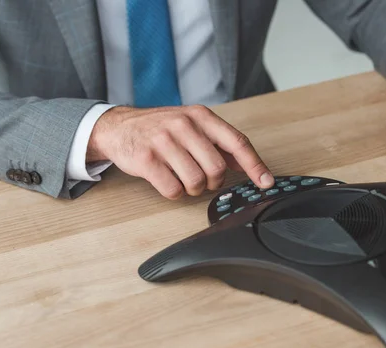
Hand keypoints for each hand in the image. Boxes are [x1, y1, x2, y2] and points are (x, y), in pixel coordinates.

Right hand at [87, 105, 273, 198]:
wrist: (119, 126)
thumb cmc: (159, 128)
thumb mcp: (191, 125)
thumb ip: (218, 142)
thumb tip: (246, 164)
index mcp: (200, 116)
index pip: (236, 142)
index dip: (254, 165)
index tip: (266, 181)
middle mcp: (183, 125)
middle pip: (217, 168)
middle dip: (213, 181)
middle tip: (202, 178)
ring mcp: (163, 141)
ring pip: (196, 181)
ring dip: (193, 189)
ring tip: (183, 179)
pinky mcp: (146, 160)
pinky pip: (173, 190)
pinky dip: (174, 192)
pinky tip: (167, 181)